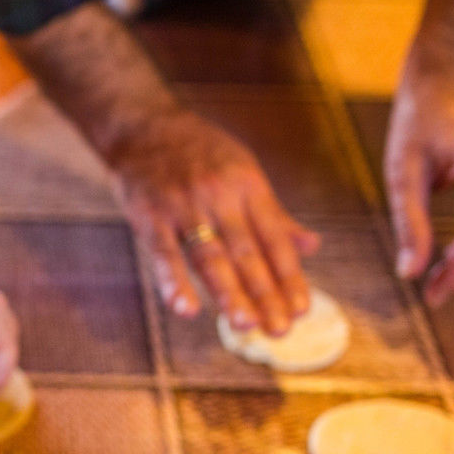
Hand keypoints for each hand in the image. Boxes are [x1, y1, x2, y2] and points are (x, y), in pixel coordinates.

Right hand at [106, 108, 319, 334]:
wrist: (141, 123)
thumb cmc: (198, 151)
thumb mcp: (243, 170)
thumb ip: (274, 213)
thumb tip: (312, 246)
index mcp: (248, 186)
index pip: (274, 239)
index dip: (289, 276)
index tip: (301, 309)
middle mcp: (220, 196)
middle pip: (246, 253)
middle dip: (265, 294)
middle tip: (279, 330)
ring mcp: (184, 205)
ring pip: (210, 255)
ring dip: (228, 293)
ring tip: (245, 325)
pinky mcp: (149, 214)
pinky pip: (163, 252)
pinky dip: (174, 281)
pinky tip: (186, 309)